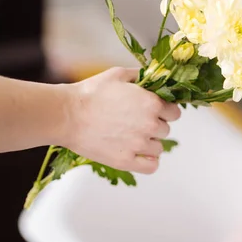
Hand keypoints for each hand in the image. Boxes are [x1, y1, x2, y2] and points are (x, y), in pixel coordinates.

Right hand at [60, 67, 180, 173]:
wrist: (67, 115)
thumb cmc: (91, 93)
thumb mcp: (119, 75)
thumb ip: (142, 76)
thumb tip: (156, 78)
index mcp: (151, 103)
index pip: (174, 112)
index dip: (165, 110)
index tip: (154, 110)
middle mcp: (149, 125)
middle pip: (166, 130)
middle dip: (155, 125)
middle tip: (136, 121)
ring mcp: (138, 145)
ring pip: (159, 148)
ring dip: (149, 143)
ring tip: (132, 136)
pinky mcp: (125, 161)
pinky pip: (151, 167)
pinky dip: (148, 161)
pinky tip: (138, 153)